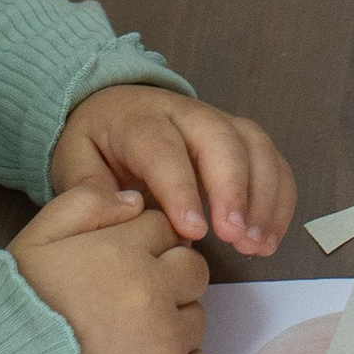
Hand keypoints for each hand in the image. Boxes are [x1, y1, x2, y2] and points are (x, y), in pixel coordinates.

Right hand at [10, 183, 209, 353]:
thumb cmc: (19, 318)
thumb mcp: (33, 244)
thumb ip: (82, 205)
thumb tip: (134, 200)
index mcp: (123, 252)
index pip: (163, 228)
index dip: (144, 245)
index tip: (121, 268)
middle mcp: (154, 291)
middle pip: (192, 269)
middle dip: (169, 279)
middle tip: (130, 306)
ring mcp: (169, 342)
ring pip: (196, 316)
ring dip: (173, 324)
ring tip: (129, 344)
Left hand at [51, 83, 295, 255]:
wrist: (114, 109)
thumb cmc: (96, 145)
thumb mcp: (74, 162)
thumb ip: (90, 188)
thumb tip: (125, 211)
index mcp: (138, 120)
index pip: (164, 149)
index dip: (182, 189)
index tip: (195, 232)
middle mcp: (185, 113)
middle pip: (220, 139)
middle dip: (234, 189)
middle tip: (236, 237)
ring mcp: (218, 122)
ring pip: (254, 145)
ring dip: (264, 196)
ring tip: (258, 245)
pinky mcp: (240, 138)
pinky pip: (272, 159)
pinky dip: (279, 197)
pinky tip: (270, 236)